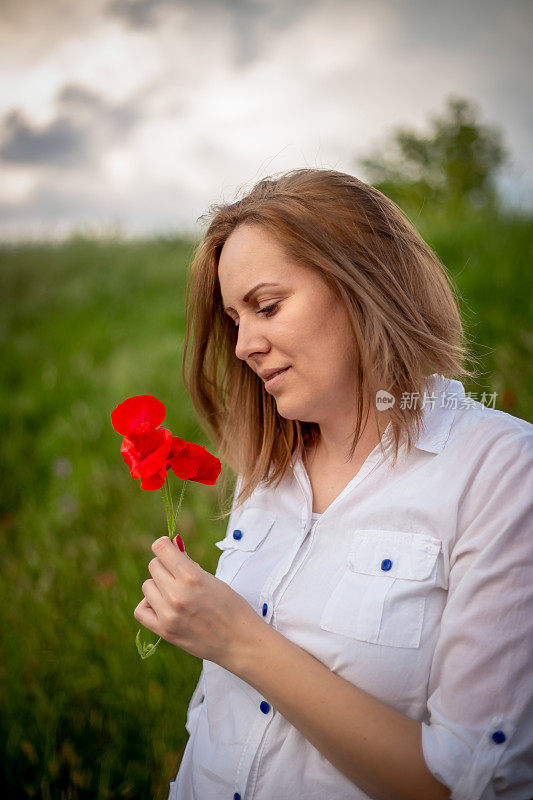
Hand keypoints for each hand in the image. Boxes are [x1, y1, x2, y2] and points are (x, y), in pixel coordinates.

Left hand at [134, 536, 262, 670]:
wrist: (240, 642)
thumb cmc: (232, 607)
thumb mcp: (213, 580)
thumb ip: (190, 566)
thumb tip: (172, 548)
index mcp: (192, 577)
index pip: (161, 548)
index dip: (164, 545)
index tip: (169, 548)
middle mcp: (177, 594)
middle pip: (153, 566)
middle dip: (165, 566)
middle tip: (178, 574)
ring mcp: (169, 614)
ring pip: (146, 586)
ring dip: (157, 585)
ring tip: (173, 592)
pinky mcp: (165, 631)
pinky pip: (141, 611)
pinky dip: (148, 604)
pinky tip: (161, 605)